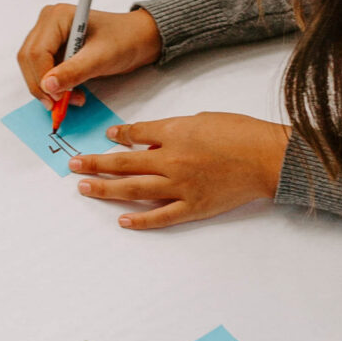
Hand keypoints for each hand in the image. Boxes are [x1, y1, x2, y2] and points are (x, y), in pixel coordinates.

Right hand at [17, 5, 161, 106]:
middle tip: (60, 105)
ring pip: (32, 68)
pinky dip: (53, 86)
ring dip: (48, 89)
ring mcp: (48, 35)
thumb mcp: (101, 58)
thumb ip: (74, 71)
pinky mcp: (53, 49)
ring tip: (70, 99)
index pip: (36, 52)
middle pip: (28, 60)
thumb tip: (47, 86)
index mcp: (56, 16)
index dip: (43, 79)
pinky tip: (70, 93)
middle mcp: (47, 23)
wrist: (138, 39)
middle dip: (42, 86)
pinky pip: (42, 71)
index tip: (58, 99)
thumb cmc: (124, 41)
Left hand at [67, 112, 291, 229]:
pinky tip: (122, 220)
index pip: (136, 135)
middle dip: (96, 163)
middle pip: (124, 163)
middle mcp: (171, 161)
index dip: (119, 136)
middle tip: (74, 165)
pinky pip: (161, 216)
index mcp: (174, 134)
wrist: (268, 158)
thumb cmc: (240, 133)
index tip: (106, 137)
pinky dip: (140, 220)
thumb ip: (171, 131)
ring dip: (106, 189)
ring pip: (134, 189)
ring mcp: (180, 187)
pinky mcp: (193, 207)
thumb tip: (147, 141)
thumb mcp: (202, 120)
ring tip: (85, 188)